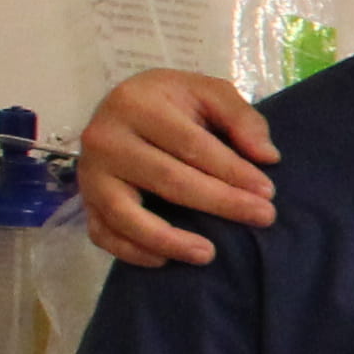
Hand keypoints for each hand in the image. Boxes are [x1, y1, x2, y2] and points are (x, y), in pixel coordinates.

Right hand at [78, 73, 276, 268]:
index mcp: (136, 103)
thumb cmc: (172, 102)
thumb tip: (267, 156)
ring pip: (126, 214)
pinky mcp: (85, 200)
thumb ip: (241, 117)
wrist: (123, 108)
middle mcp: (105, 138)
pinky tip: (164, 260)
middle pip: (167, 179)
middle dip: (220, 202)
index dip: (232, 171)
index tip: (268, 192)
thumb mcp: (207, 92)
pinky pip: (102, 233)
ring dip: (169, 240)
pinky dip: (130, 252)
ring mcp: (90, 173)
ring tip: (209, 254)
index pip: (191, 145)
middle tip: (263, 218)